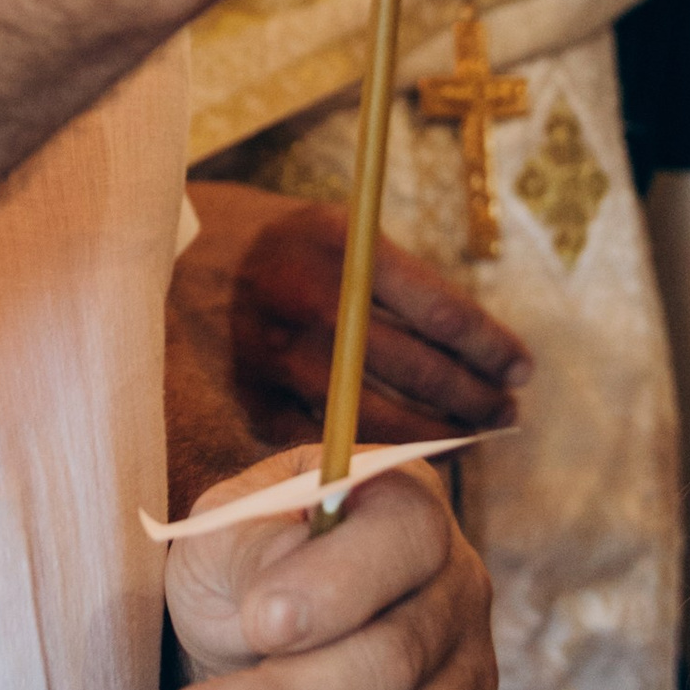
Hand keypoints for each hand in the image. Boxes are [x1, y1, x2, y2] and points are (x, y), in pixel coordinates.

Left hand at [155, 458, 497, 689]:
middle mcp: (459, 588)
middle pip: (394, 664)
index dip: (334, 587)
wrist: (258, 631)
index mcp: (405, 505)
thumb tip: (273, 609)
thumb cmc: (240, 570)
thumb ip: (245, 550)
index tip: (254, 623)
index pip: (402, 541)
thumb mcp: (220, 534)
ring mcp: (470, 677)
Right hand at [220, 191, 530, 446]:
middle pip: (415, 366)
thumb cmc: (270, 247)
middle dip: (473, 396)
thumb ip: (386, 279)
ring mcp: (273, 352)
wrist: (167, 256)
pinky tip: (409, 456)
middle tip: (506, 412)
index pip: (436, 306)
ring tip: (471, 436)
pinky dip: (373, 455)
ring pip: (376, 414)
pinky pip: (329, 441)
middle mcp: (304, 295)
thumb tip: (474, 347)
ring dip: (436, 434)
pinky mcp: (250, 398)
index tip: (522, 368)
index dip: (488, 345)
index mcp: (335, 241)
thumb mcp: (329, 232)